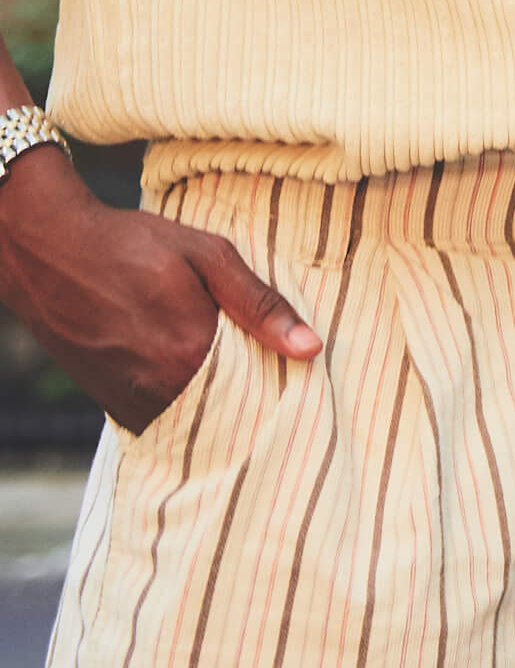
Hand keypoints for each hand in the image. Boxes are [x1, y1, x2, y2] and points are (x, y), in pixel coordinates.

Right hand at [0, 143, 320, 433]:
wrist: (51, 251)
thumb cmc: (132, 245)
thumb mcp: (207, 256)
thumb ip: (260, 305)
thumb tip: (310, 348)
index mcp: (191, 353)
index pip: (260, 394)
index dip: (283, 388)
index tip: (303, 382)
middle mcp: (161, 390)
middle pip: (229, 415)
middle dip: (253, 402)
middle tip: (274, 380)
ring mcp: (133, 403)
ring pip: (195, 422)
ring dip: (217, 407)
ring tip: (235, 377)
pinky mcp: (112, 407)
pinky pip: (163, 421)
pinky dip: (183, 408)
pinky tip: (193, 379)